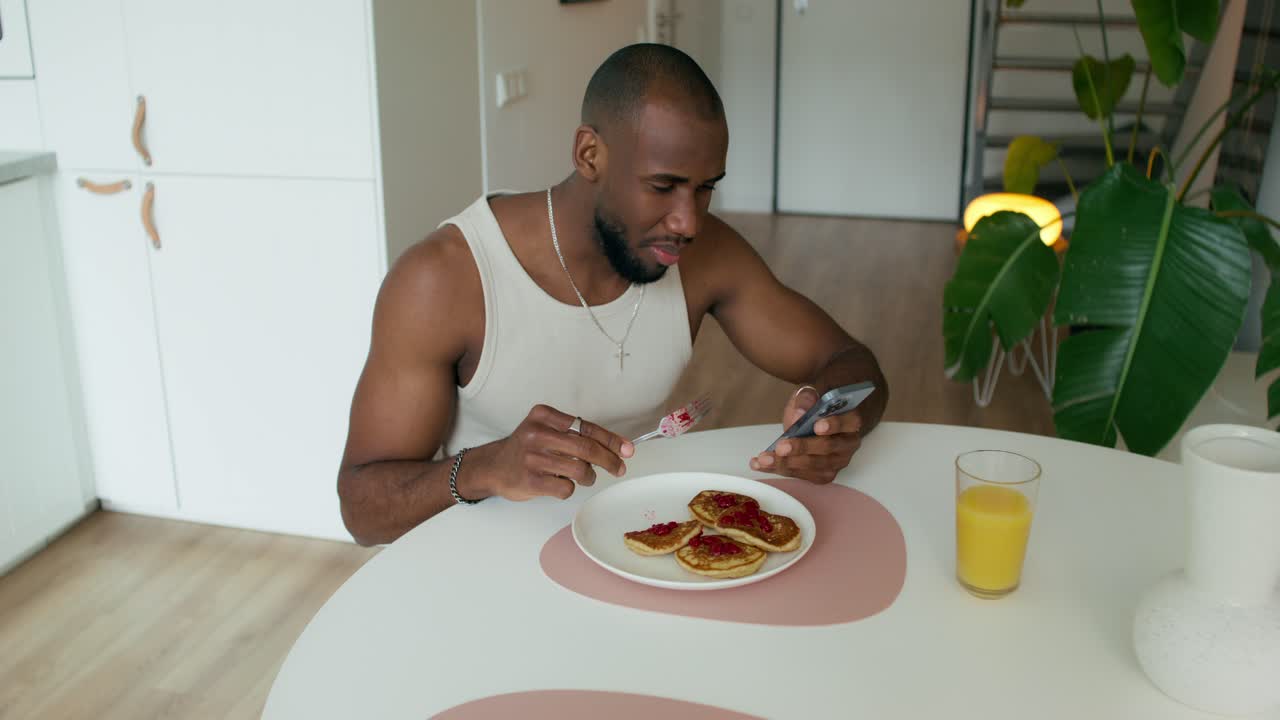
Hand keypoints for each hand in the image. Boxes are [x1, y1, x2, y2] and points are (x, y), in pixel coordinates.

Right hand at [469, 404, 633, 500]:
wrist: (493, 466)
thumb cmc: (526, 448)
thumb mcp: (546, 429)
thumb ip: (577, 434)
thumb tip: (619, 448)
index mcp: (544, 415)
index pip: (587, 427)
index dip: (611, 440)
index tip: (627, 450)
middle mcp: (537, 433)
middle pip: (587, 448)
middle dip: (609, 460)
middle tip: (618, 468)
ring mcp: (533, 458)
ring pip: (580, 470)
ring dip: (588, 477)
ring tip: (583, 477)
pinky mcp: (531, 480)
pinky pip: (566, 488)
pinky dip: (569, 489)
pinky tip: (559, 484)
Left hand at [749, 386, 861, 483]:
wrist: (822, 412)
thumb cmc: (818, 401)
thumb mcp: (812, 390)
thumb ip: (807, 397)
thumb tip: (800, 413)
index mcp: (852, 420)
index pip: (849, 422)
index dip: (834, 425)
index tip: (817, 426)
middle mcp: (848, 443)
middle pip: (828, 448)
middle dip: (802, 448)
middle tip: (781, 446)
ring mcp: (837, 461)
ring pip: (814, 466)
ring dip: (787, 463)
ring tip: (764, 458)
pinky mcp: (823, 472)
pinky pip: (802, 474)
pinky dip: (780, 469)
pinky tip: (760, 464)